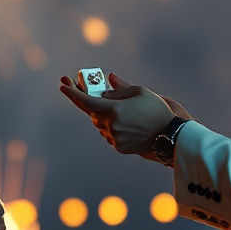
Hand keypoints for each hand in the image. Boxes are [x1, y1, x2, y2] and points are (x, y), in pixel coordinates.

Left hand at [59, 71, 182, 159]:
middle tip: (90, 91)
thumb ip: (119, 87)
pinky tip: (128, 123)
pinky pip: (109, 134)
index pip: (86, 101)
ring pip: (101, 124)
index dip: (72, 92)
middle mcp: (110, 125)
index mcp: (113, 109)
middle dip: (91, 102)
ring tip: (124, 111)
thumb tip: (106, 82)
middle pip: (93, 112)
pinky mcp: (118, 147)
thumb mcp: (139, 91)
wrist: (168, 135)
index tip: (62, 85)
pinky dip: (113, 126)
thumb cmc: (155, 109)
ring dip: (105, 115)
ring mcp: (113, 138)